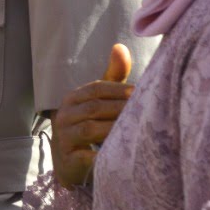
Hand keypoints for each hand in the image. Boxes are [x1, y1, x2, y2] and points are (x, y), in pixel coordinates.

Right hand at [51, 44, 133, 187]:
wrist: (70, 163)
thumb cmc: (90, 126)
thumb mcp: (98, 101)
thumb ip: (112, 77)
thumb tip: (120, 46)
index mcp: (72, 99)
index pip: (96, 88)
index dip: (119, 90)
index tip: (141, 94)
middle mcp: (64, 116)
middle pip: (94, 108)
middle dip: (120, 110)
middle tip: (146, 113)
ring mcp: (64, 138)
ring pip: (90, 129)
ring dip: (115, 129)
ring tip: (137, 131)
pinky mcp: (69, 160)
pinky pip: (87, 157)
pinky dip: (102, 156)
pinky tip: (121, 156)